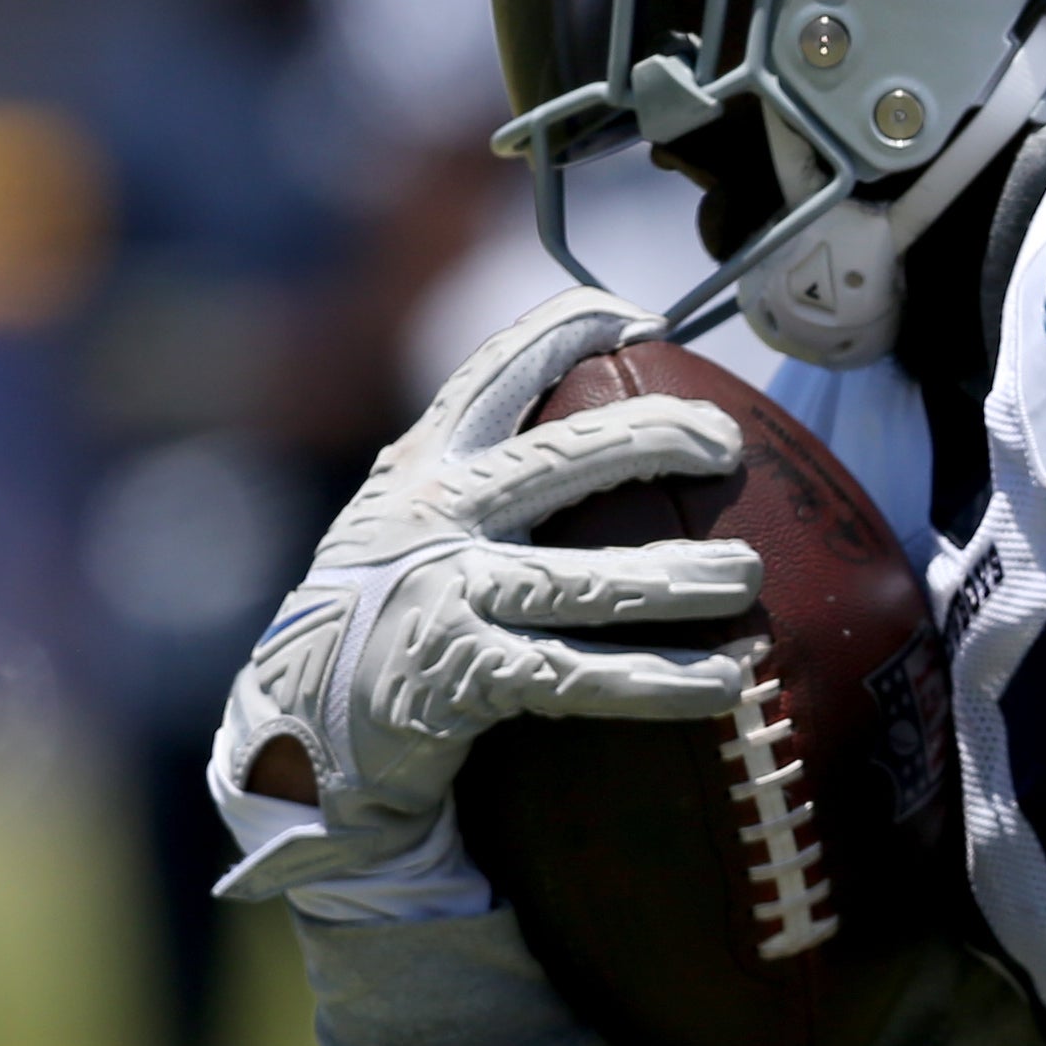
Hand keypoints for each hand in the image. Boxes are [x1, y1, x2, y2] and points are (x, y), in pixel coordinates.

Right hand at [209, 289, 762, 902]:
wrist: (299, 730)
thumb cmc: (385, 619)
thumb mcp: (409, 528)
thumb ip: (480, 485)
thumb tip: (601, 443)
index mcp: (421, 469)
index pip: (493, 374)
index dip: (567, 331)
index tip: (639, 315)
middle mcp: (430, 519)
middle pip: (559, 459)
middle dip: (652, 438)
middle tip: (726, 442)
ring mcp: (443, 594)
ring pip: (585, 579)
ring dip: (678, 577)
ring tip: (747, 575)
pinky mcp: (460, 674)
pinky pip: (581, 675)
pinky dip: (658, 679)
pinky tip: (720, 680)